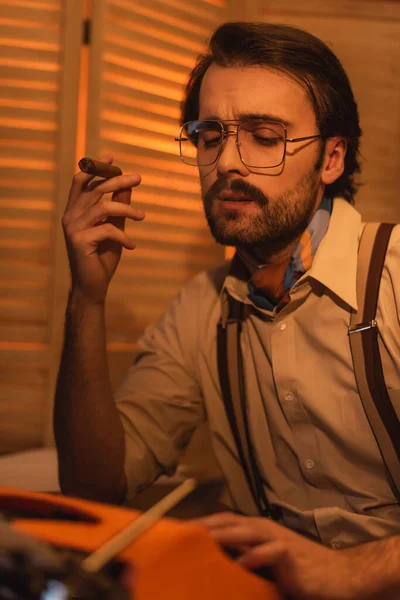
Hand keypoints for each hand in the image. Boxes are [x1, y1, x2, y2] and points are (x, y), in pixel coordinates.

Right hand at [62, 154, 143, 303]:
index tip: (112, 158)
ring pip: (103, 207)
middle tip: (138, 178)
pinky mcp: (80, 241)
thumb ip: (117, 208)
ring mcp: (73, 228)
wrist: (92, 286)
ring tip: (142, 216)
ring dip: (126, 209)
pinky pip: (107, 230)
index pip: (81, 182)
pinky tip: (131, 246)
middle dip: (118, 180)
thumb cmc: (101, 257)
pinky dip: (123, 237)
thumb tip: (127, 187)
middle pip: (95, 189)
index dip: (95, 168)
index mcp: (75, 211)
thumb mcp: (113, 228)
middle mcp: (70, 216)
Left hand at [195, 513, 367, 599]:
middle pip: (227, 521)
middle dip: (203, 526)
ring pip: (243, 531)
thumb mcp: (267, 564)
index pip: (222, 522)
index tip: (176, 531)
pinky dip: (252, 557)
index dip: (200, 524)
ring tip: (198, 541)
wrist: (338, 575)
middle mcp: (262, 528)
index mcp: (255, 529)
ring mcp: (276, 538)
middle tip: (178, 533)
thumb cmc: (299, 570)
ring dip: (221, 535)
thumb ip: (245, 559)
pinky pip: (268, 553)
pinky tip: (238, 565)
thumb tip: (215, 564)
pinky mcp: (290, 553)